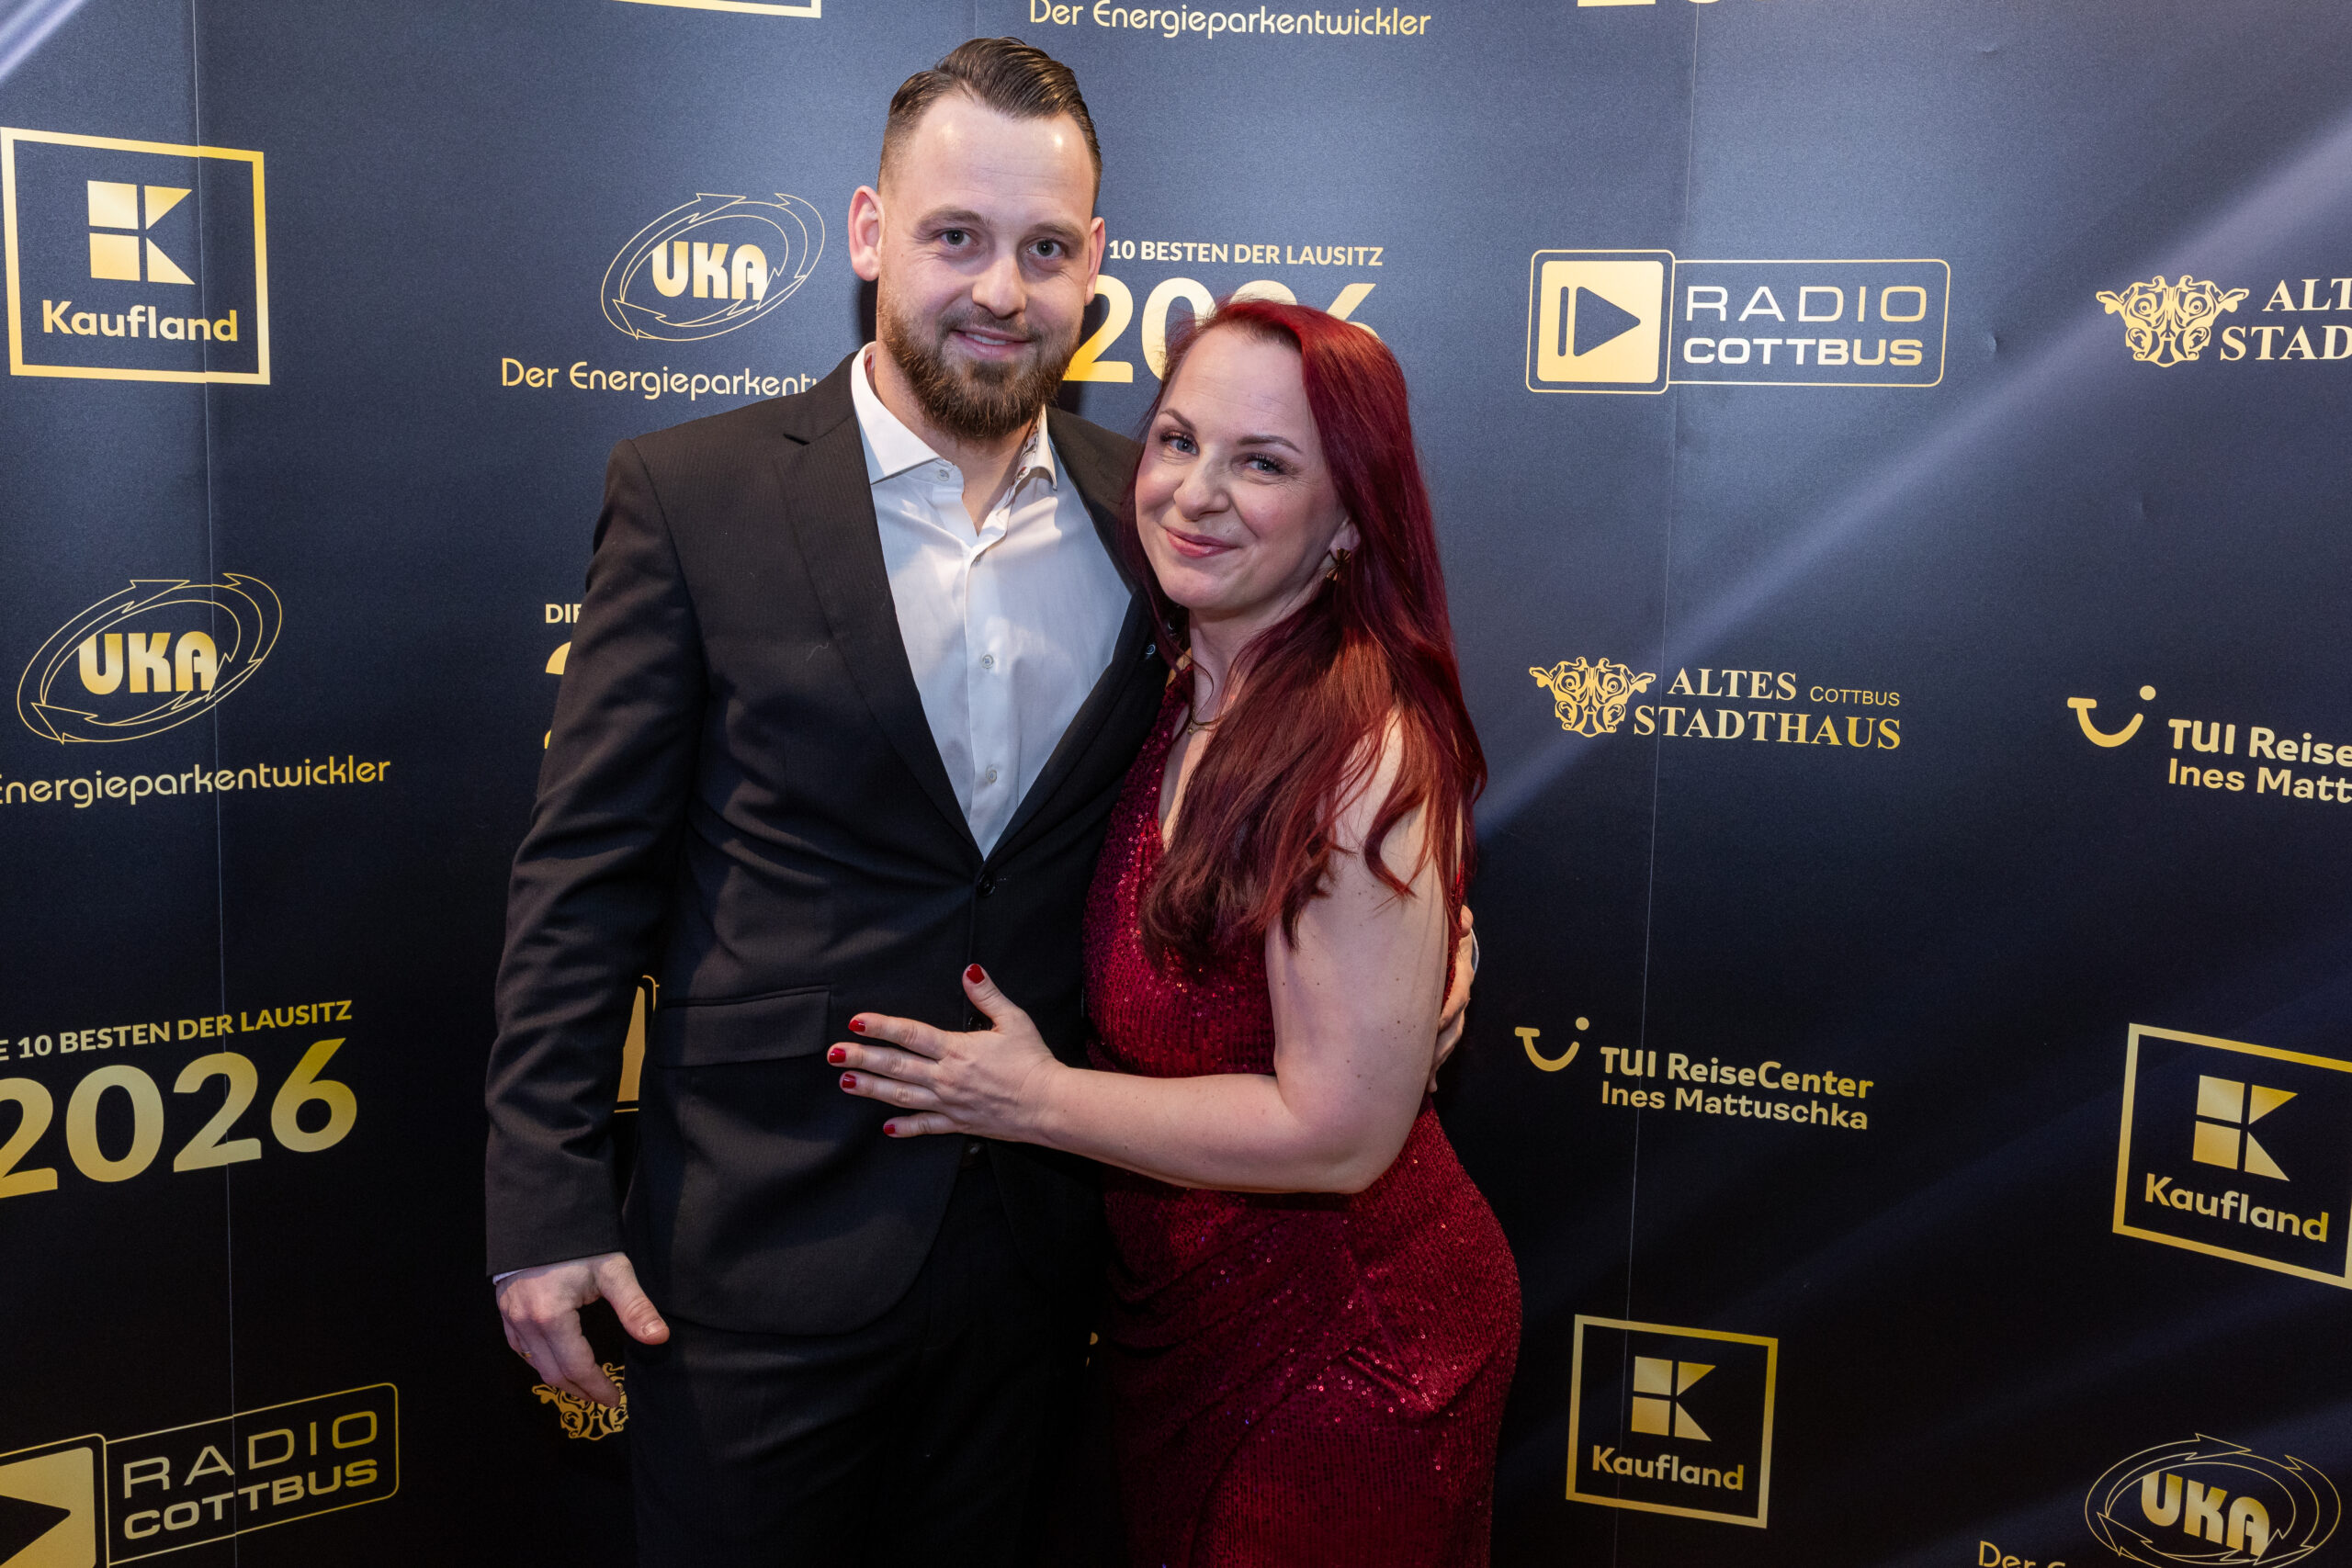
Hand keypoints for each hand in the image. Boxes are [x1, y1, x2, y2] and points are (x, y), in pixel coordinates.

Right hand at [495, 1251, 668, 1407]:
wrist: (541, 1214)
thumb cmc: (579, 1241)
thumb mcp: (613, 1270)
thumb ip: (635, 1306)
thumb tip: (658, 1338)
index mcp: (550, 1317)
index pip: (576, 1367)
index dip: (597, 1387)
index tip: (615, 1400)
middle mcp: (525, 1324)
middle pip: (553, 1373)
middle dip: (580, 1391)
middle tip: (603, 1398)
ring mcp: (511, 1318)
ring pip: (534, 1365)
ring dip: (560, 1380)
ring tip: (585, 1386)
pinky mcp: (505, 1311)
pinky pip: (521, 1349)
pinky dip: (541, 1362)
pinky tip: (558, 1362)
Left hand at [832, 965, 1062, 1140]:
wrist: (1049, 1105)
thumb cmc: (1034, 1063)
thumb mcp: (1014, 1021)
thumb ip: (987, 995)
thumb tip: (970, 971)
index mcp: (957, 1049)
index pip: (910, 1035)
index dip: (881, 1026)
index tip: (857, 1022)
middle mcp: (946, 1077)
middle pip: (896, 1066)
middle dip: (861, 1058)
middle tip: (833, 1055)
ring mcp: (950, 1103)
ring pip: (902, 1096)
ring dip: (871, 1089)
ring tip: (845, 1083)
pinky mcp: (959, 1123)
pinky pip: (926, 1127)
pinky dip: (905, 1128)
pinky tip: (886, 1127)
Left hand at [1431, 905, 1475, 1091]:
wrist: (1453, 942)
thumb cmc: (1447, 937)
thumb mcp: (1453, 926)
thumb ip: (1461, 921)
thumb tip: (1466, 923)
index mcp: (1460, 977)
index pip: (1458, 996)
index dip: (1449, 1010)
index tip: (1438, 1023)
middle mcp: (1459, 999)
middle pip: (1454, 1028)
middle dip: (1441, 1048)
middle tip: (1426, 1065)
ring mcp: (1453, 1012)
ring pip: (1448, 1041)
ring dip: (1437, 1062)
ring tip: (1426, 1083)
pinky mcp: (1442, 1022)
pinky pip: (1440, 1045)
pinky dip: (1433, 1067)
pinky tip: (1427, 1087)